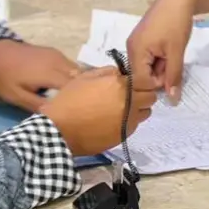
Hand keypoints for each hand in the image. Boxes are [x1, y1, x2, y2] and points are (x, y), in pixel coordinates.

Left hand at [0, 40, 78, 111]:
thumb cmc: (4, 76)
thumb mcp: (16, 96)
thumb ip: (37, 105)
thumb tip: (56, 115)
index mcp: (50, 74)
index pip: (74, 87)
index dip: (78, 100)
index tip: (76, 112)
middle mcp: (59, 62)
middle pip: (80, 78)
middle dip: (80, 92)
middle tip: (75, 107)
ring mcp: (58, 55)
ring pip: (77, 71)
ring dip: (77, 84)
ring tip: (70, 98)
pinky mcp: (55, 53)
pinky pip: (70, 65)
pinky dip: (71, 76)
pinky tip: (63, 86)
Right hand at [39, 69, 157, 155]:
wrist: (59, 130)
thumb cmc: (69, 101)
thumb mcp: (85, 77)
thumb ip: (107, 72)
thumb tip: (120, 73)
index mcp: (120, 86)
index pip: (146, 81)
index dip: (141, 81)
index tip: (133, 82)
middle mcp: (129, 103)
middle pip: (150, 98)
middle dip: (143, 94)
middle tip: (129, 95)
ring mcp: (128, 121)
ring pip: (145, 113)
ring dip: (138, 109)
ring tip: (122, 108)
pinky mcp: (123, 136)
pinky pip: (133, 126)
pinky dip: (128, 121)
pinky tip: (113, 121)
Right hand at [126, 0, 194, 104]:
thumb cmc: (176, 22)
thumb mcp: (177, 51)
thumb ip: (173, 76)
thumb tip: (172, 100)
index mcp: (135, 51)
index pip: (140, 82)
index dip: (157, 84)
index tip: (172, 74)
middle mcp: (131, 48)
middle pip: (142, 75)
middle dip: (159, 74)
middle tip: (173, 61)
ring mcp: (136, 44)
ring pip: (146, 68)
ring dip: (161, 66)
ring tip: (172, 53)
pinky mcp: (142, 40)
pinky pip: (148, 58)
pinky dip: (160, 59)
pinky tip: (169, 49)